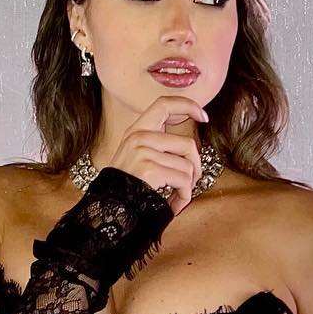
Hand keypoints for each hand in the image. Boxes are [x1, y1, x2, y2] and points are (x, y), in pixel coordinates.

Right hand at [105, 96, 209, 215]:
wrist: (109, 209)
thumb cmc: (127, 187)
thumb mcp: (135, 157)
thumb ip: (156, 144)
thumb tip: (191, 148)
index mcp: (136, 130)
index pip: (164, 104)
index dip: (187, 105)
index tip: (203, 116)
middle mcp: (139, 137)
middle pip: (187, 144)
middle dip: (196, 167)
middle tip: (191, 182)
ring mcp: (144, 152)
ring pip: (188, 166)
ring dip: (187, 187)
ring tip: (177, 197)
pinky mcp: (150, 169)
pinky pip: (183, 181)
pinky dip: (184, 196)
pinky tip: (175, 204)